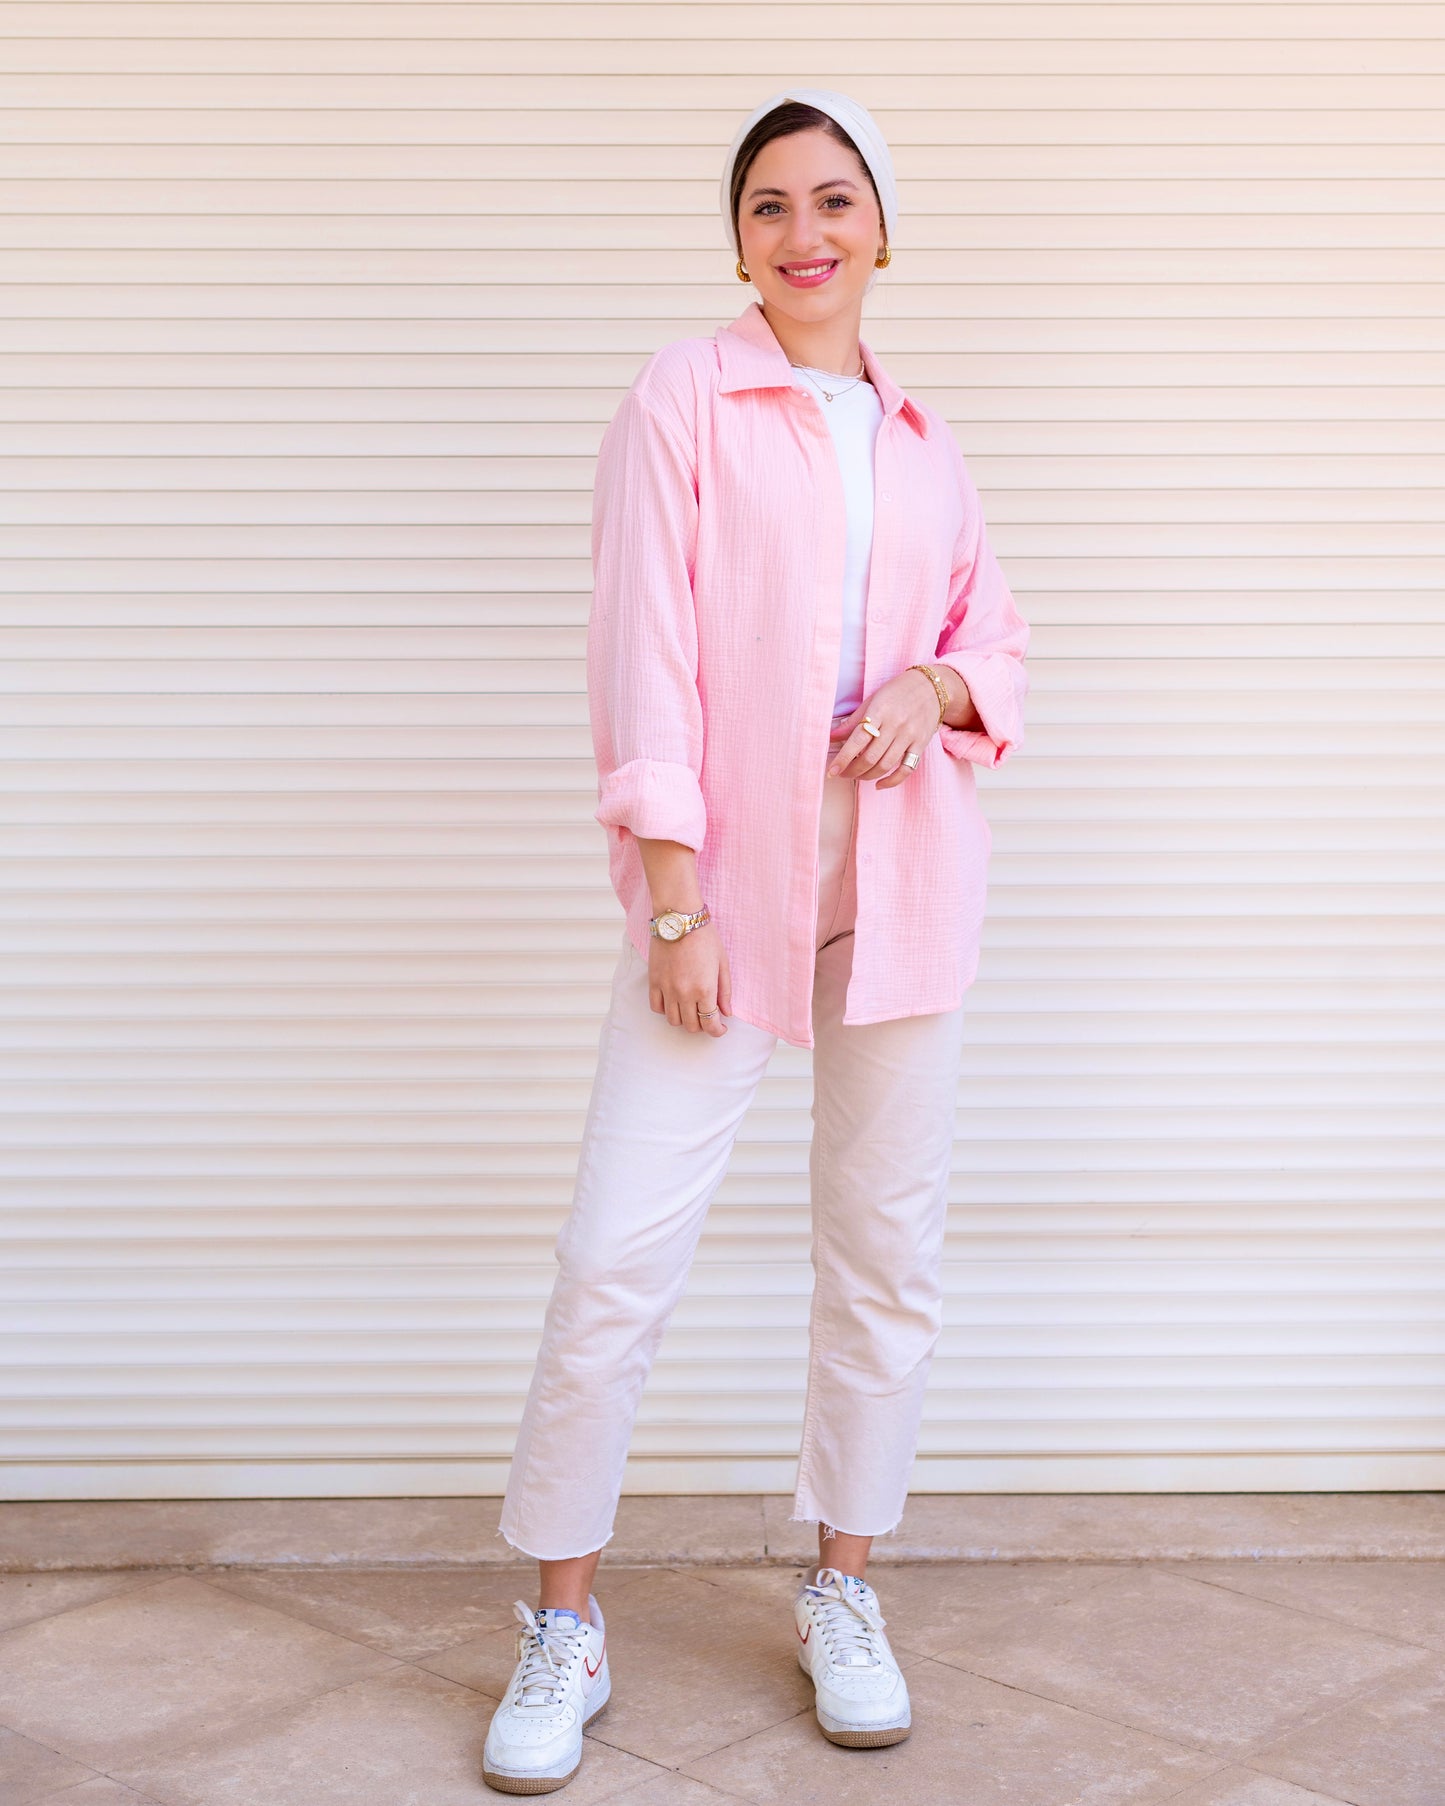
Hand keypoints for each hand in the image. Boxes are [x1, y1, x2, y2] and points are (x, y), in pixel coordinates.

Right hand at [648, 923, 730, 1035]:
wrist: (679, 919)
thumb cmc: (705, 937)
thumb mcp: (722, 963)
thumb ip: (725, 991)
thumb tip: (727, 1013)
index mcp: (705, 990)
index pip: (710, 1024)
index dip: (717, 1031)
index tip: (720, 1028)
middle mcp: (685, 994)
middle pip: (692, 1026)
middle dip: (702, 1026)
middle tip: (707, 1016)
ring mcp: (667, 989)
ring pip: (673, 1021)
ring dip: (684, 1020)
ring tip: (690, 1009)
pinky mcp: (654, 982)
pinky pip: (656, 1007)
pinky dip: (666, 1010)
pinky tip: (674, 1002)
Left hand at [827, 668, 940, 788]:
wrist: (932, 687)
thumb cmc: (897, 692)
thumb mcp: (872, 700)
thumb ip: (853, 721)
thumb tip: (831, 736)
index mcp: (880, 711)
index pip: (858, 740)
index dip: (843, 758)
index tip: (832, 770)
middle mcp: (895, 725)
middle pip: (870, 757)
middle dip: (853, 771)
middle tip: (842, 774)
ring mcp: (910, 736)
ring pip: (886, 765)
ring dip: (867, 776)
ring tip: (857, 775)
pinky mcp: (920, 745)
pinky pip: (906, 769)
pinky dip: (892, 781)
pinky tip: (879, 784)